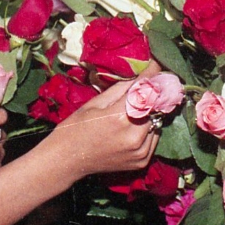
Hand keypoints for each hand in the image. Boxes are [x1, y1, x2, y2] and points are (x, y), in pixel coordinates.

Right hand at [50, 63, 162, 179]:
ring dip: (150, 112)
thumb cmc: (76, 127)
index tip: (156, 63)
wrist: (66, 160)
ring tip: (136, 109)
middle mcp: (134, 136)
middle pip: (155, 106)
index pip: (147, 90)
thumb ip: (124, 88)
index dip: (152, 75)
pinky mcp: (142, 161)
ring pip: (157, 122)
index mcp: (120, 118)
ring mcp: (140, 151)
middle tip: (146, 85)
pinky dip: (148, 129)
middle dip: (152, 94)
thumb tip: (144, 72)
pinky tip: (133, 127)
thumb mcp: (97, 102)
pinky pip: (154, 137)